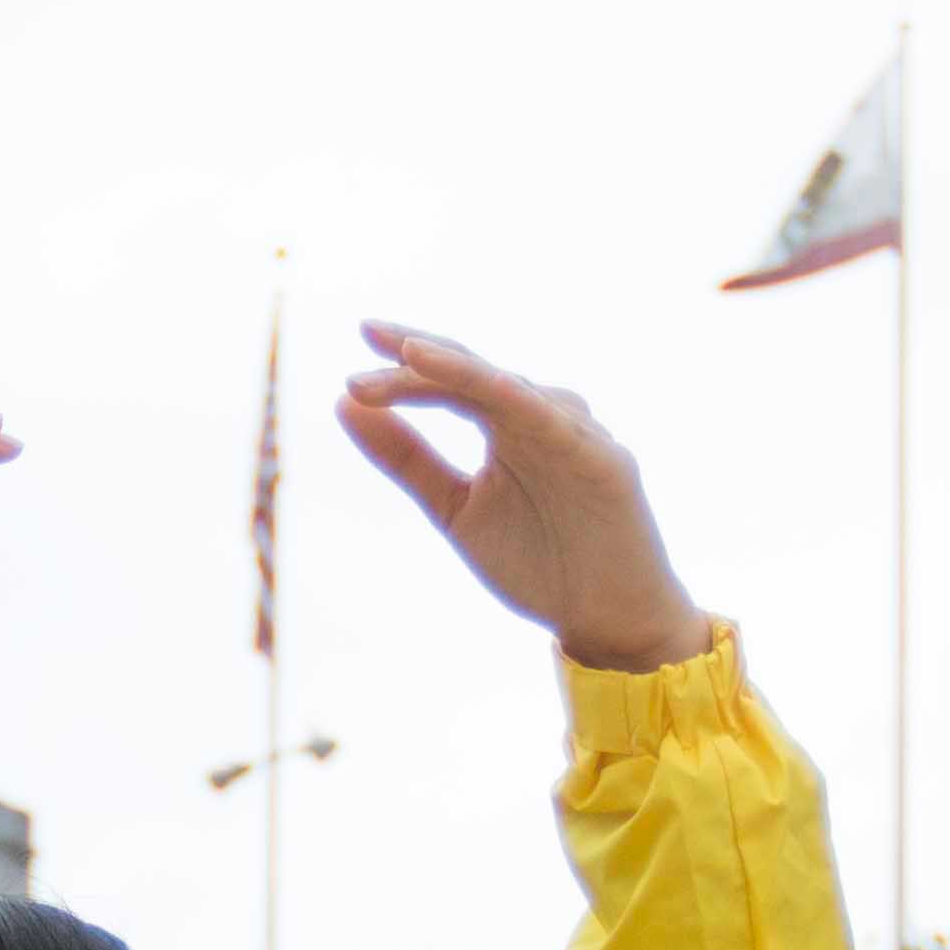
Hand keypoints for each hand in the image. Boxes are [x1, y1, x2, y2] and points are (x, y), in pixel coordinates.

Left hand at [335, 327, 710, 672]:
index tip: (355, 350)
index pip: (447, 381)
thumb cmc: (536, 559)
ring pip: (508, 387)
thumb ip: (406, 458)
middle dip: (419, 355)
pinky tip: (485, 386)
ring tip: (409, 355)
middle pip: (471, 371)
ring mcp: (572, 431)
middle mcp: (538, 414)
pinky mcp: (602, 459)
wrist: (604, 617)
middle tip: (367, 333)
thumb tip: (345, 403)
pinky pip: (555, 422)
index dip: (402, 366)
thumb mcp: (452, 507)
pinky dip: (518, 400)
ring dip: (457, 369)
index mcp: (503, 423)